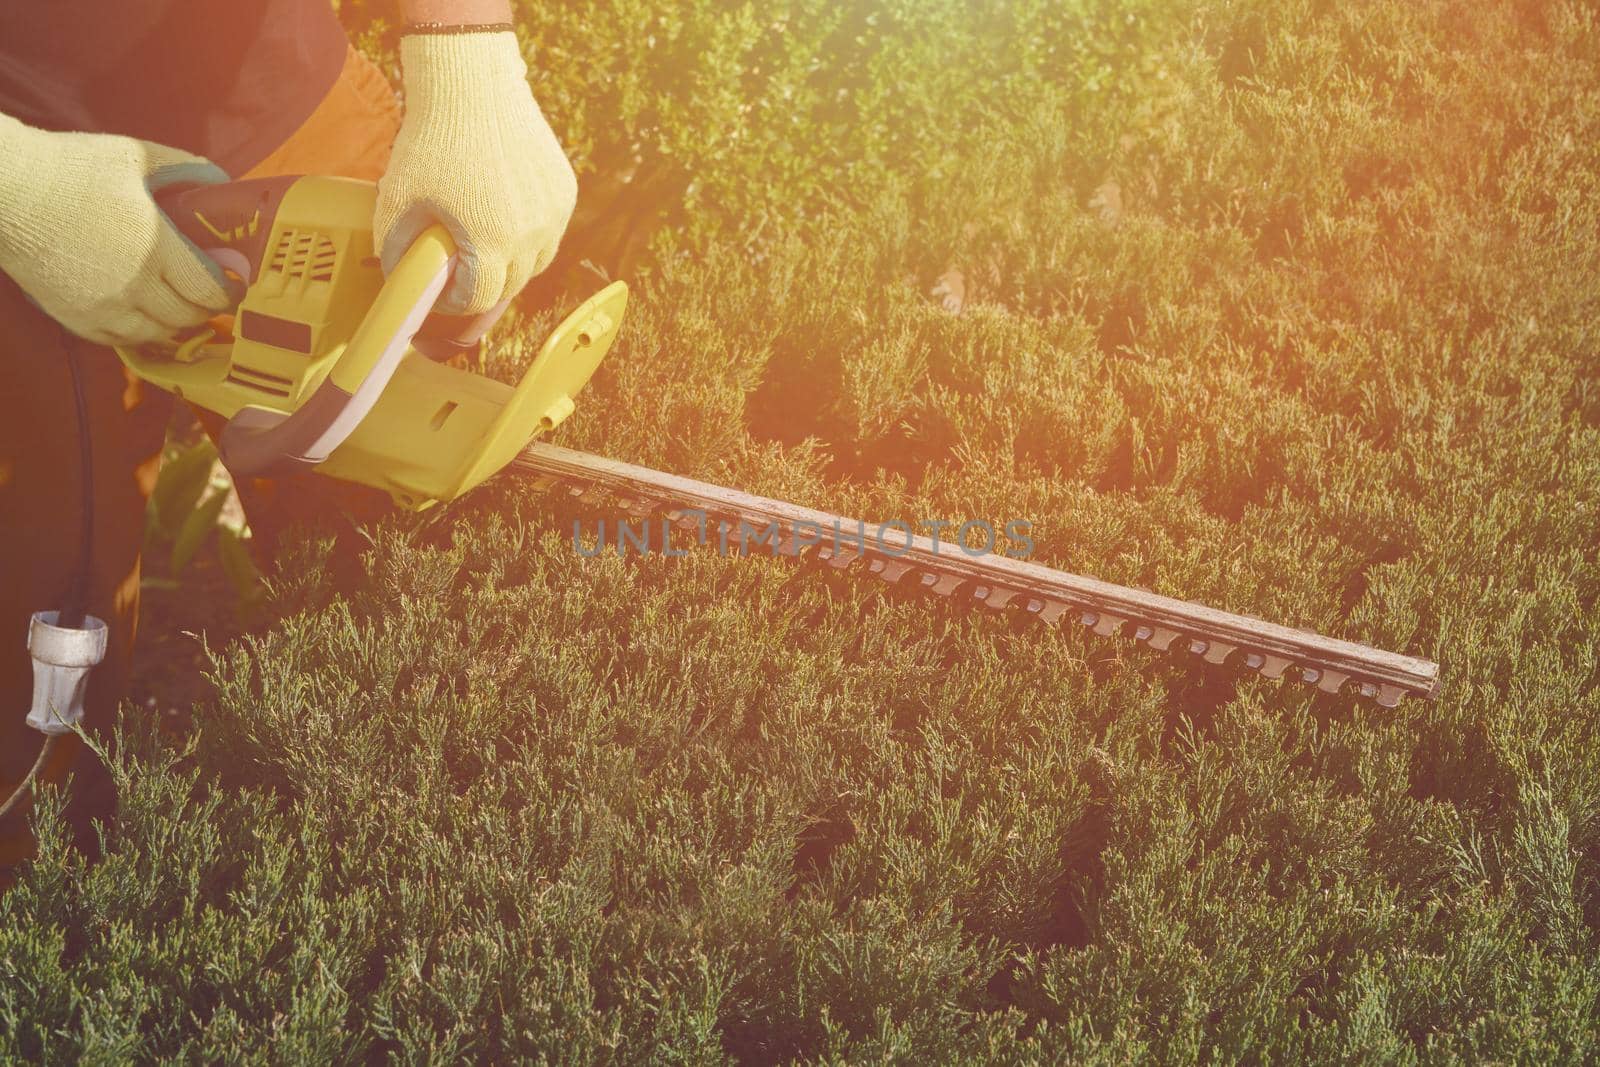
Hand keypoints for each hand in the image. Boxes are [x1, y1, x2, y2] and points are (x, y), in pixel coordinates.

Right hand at [0, 116, 234, 345]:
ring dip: (174, 324)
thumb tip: (222, 182)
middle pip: (187, 316)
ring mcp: (103, 306)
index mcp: (156, 248)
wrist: (5, 190)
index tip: (233, 285)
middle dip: (204, 308)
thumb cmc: (70, 168)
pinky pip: (120, 342)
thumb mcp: (136, 157)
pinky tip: (142, 317)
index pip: (209, 290)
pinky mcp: (75, 317)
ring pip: (157, 335)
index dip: (228, 292)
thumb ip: (186, 169)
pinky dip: (139, 334)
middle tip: (208, 296)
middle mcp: (134, 285)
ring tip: (177, 307)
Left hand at [375, 30, 578, 315]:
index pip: (481, 298)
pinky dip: (531, 233)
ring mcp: (553, 213)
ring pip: (537, 262)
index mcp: (491, 240)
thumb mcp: (398, 198)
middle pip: (511, 285)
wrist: (472, 87)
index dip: (457, 300)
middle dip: (485, 284)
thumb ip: (396, 249)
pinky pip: (551, 231)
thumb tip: (402, 281)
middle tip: (462, 267)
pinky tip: (506, 212)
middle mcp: (531, 234)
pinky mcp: (565, 192)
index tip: (443, 288)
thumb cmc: (430, 142)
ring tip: (488, 244)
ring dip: (513, 263)